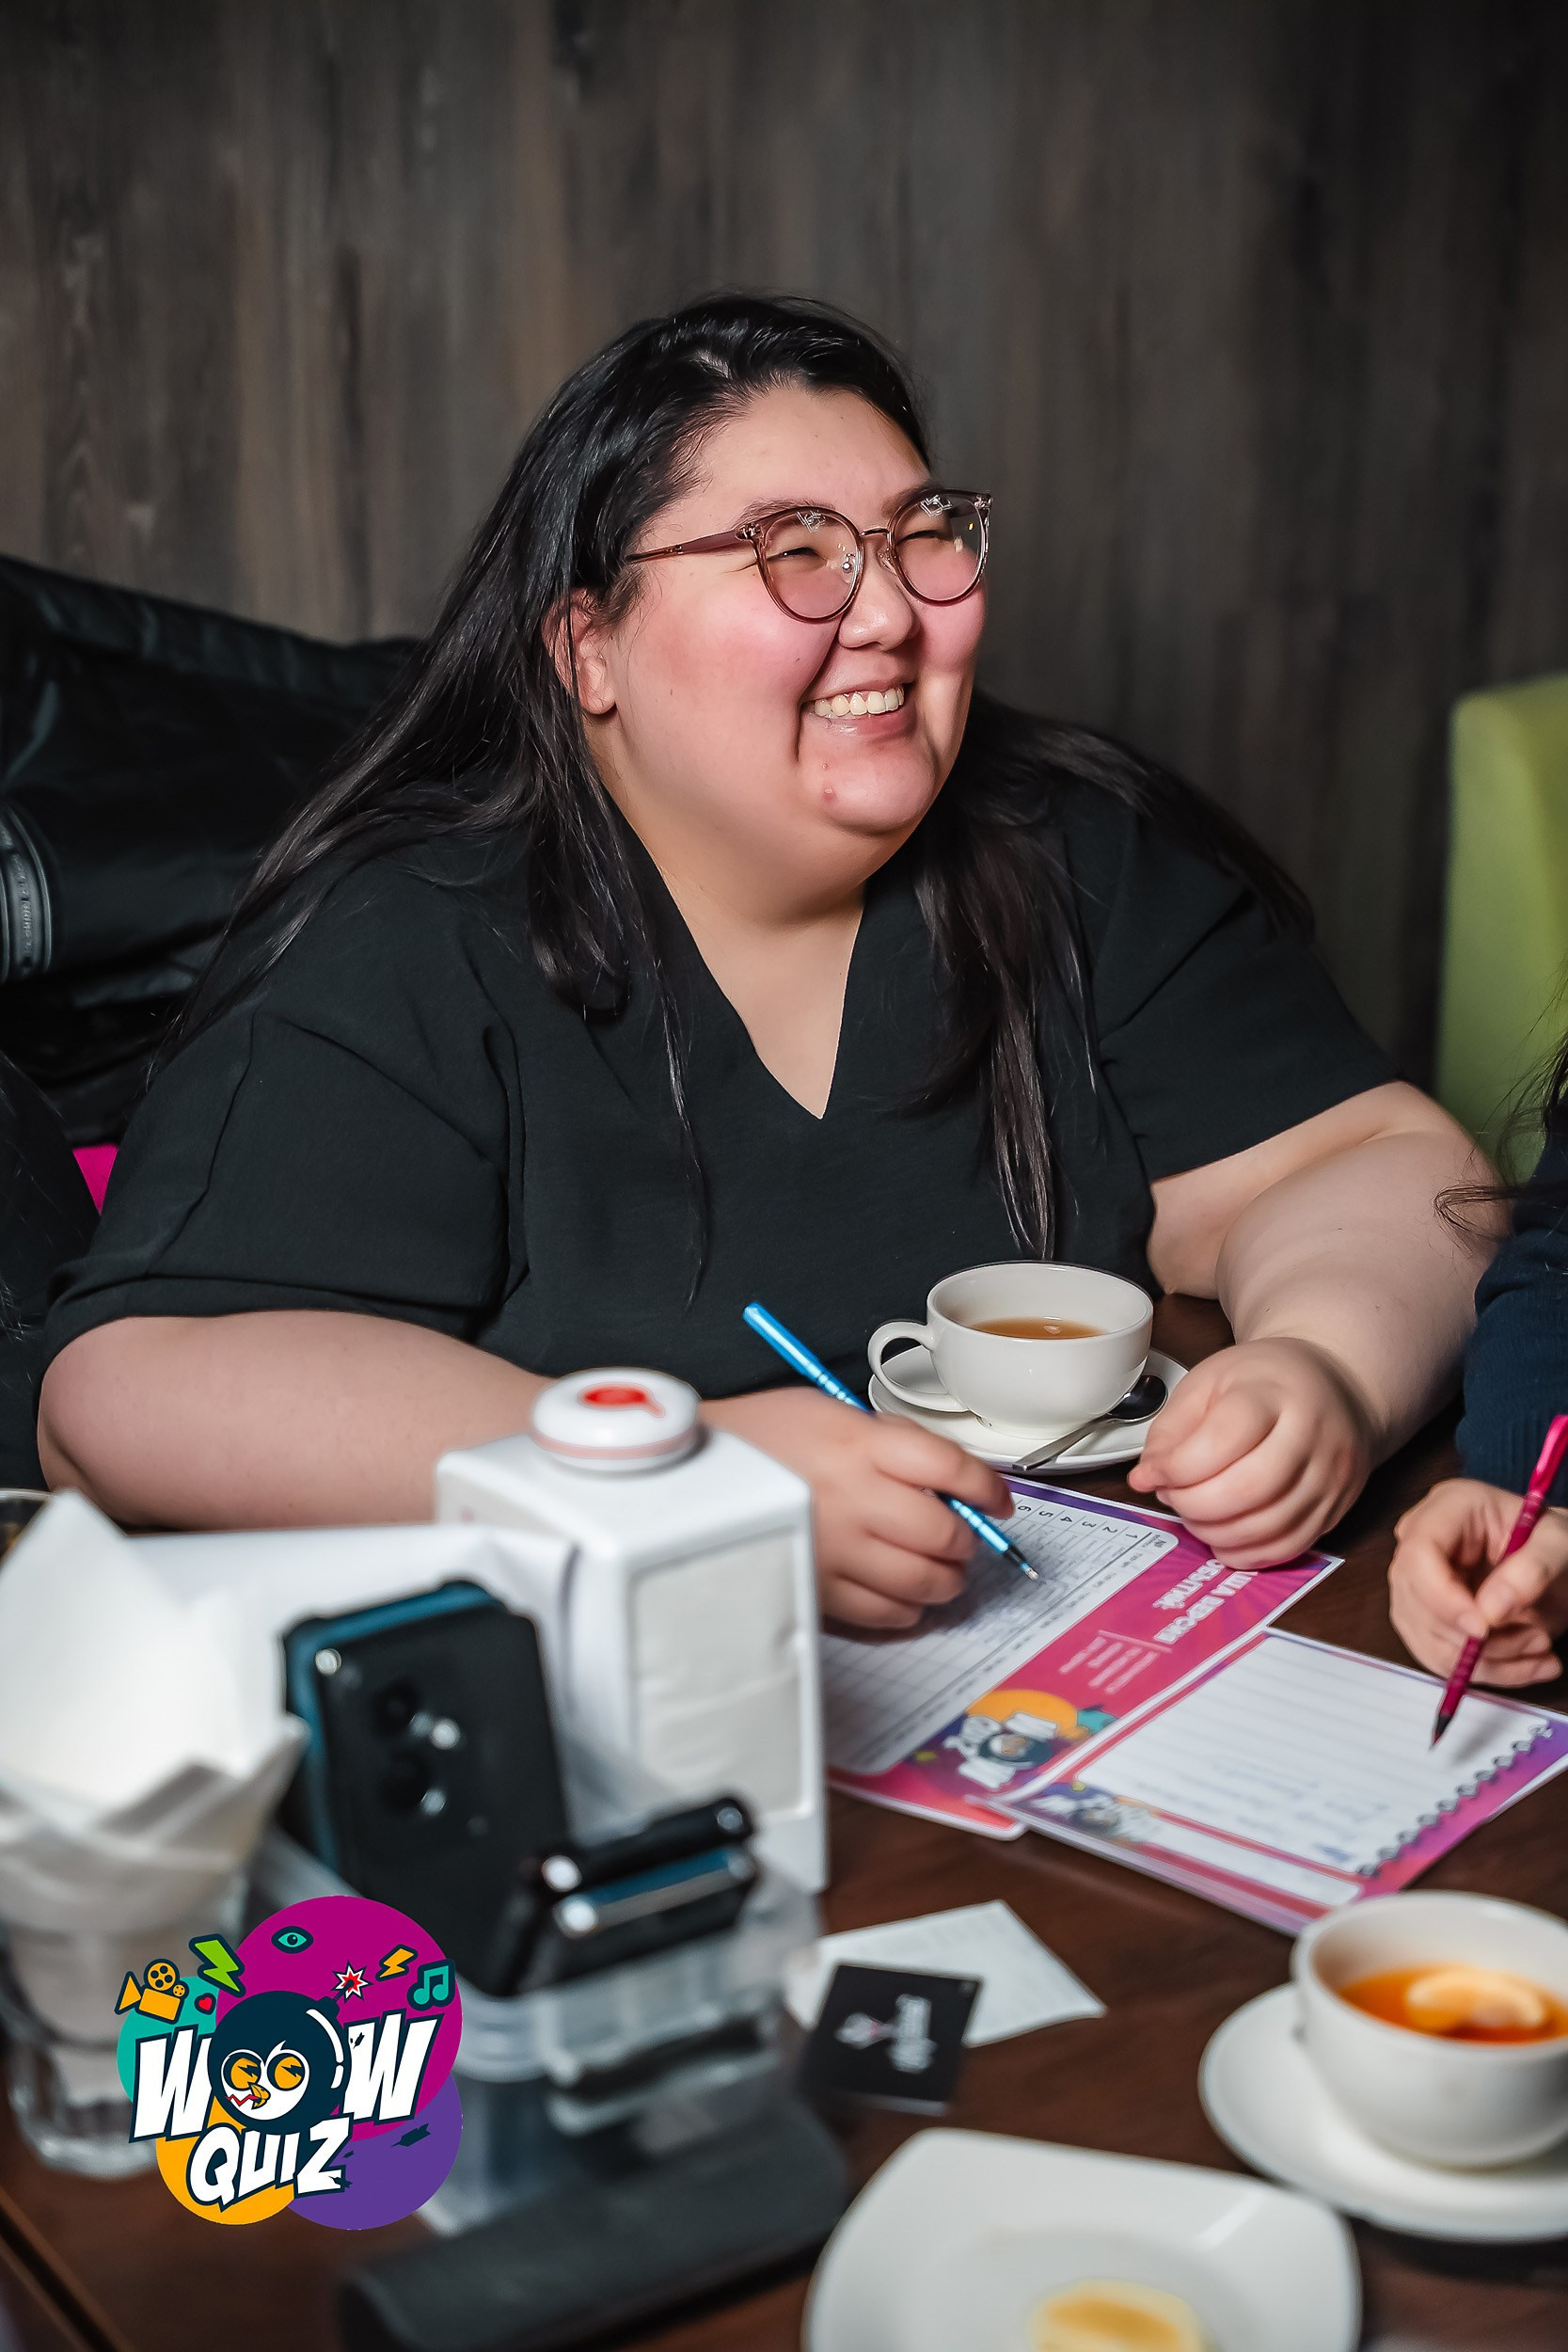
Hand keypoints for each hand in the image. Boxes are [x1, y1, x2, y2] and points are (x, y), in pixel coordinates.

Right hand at [704, 1386, 1012, 1629]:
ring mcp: (834, 1551)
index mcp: (858, 1445)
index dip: (989, 1490)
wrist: (694, 1475)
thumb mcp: (829, 1411)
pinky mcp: (817, 1590)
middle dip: (966, 1540)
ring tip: (938, 1567)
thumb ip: (892, 1442)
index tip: (998, 1501)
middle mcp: (851, 1499)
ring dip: (945, 1579)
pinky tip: (901, 1591)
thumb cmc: (762, 1437)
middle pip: (945, 1534)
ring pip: (923, 1582)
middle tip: (962, 1537)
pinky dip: (907, 1607)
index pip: (952, 1470)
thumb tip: (951, 1483)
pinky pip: (885, 1614)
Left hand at [1126, 1337, 1371, 1566]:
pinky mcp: (1338, 1506)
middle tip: (1173, 1497)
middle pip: (1247, 1490)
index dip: (1176, 1467)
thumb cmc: (1264, 1383)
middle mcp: (1311, 1433)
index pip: (1221, 1440)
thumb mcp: (1207, 1382)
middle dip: (1194, 1505)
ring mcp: (1331, 1474)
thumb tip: (1146, 1478)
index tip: (1151, 1473)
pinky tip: (1225, 1538)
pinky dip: (1249, 1553)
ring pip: (1269, 1526)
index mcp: (1272, 1391)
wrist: (1333, 1386)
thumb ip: (1170, 1429)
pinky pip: (1291, 1546)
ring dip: (1218, 1533)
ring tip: (1196, 1514)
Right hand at [1388, 1479, 1567, 1684]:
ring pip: (1429, 1639)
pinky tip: (1529, 1663)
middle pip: (1417, 1602)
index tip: (1484, 1629)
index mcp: (1447, 1509)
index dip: (1442, 1598)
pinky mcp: (1426, 1617)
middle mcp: (1421, 1543)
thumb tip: (1491, 1610)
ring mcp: (1418, 1582)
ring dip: (1488, 1660)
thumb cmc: (1552, 1541)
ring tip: (1540, 1646)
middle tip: (1536, 1639)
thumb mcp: (1558, 1543)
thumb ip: (1532, 1568)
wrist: (1556, 1561)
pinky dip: (1490, 1672)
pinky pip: (1442, 1659)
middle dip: (1476, 1638)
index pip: (1418, 1554)